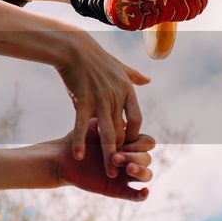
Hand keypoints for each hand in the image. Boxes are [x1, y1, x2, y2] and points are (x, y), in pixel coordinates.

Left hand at [52, 121, 154, 202]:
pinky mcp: (119, 190)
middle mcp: (130, 159)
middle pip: (147, 158)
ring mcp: (125, 175)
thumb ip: (100, 123)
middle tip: (115, 157)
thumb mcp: (87, 130)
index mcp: (127, 143)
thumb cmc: (76, 141)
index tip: (122, 143)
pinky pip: (136, 195)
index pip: (146, 142)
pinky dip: (142, 195)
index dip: (139, 144)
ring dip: (141, 171)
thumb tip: (107, 118)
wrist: (63, 160)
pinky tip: (144, 191)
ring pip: (146, 175)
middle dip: (134, 157)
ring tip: (128, 169)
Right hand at [55, 34, 148, 174]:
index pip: (136, 119)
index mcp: (127, 90)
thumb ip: (134, 76)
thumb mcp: (119, 65)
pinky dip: (81, 141)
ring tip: (109, 173)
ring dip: (109, 155)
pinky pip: (83, 126)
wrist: (73, 48)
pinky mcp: (82, 101)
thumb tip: (148, 80)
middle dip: (123, 153)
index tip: (128, 147)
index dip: (134, 135)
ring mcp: (100, 100)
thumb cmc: (95, 57)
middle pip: (123, 132)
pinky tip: (78, 155)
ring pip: (108, 133)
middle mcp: (117, 97)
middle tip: (122, 172)